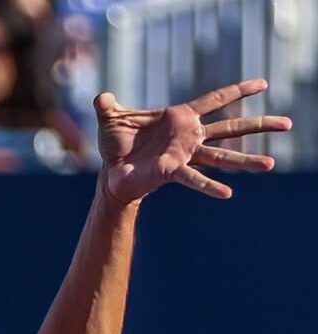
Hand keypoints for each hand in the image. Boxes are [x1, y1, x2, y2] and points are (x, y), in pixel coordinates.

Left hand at [95, 79, 291, 202]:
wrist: (110, 173)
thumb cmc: (116, 146)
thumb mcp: (110, 118)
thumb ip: (107, 104)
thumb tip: (100, 96)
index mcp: (180, 117)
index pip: (215, 100)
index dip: (238, 91)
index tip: (263, 84)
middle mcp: (189, 136)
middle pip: (231, 127)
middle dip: (259, 124)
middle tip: (288, 123)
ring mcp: (184, 155)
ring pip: (222, 156)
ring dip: (245, 161)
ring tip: (271, 164)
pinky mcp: (173, 171)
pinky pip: (195, 179)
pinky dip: (210, 186)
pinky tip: (229, 193)